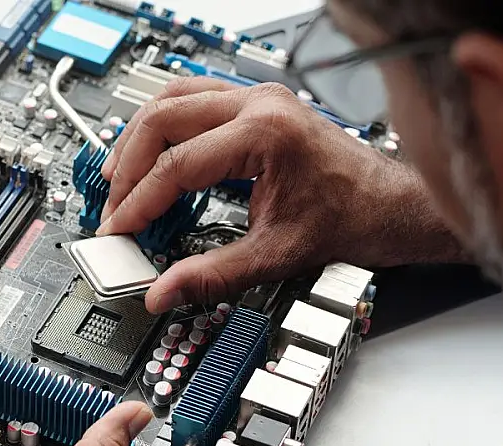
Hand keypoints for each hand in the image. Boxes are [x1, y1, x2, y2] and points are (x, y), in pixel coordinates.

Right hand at [97, 77, 466, 312]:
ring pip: (171, 99)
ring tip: (118, 179)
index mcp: (264, 134)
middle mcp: (258, 104)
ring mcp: (257, 97)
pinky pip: (191, 97)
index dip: (138, 204)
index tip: (117, 230)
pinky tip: (150, 152)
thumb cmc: (351, 218)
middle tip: (113, 209)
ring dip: (138, 139)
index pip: (176, 166)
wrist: (389, 205)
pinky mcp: (256, 103)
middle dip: (128, 168)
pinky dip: (162, 125)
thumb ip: (212, 275)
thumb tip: (163, 292)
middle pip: (162, 120)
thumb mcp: (275, 256)